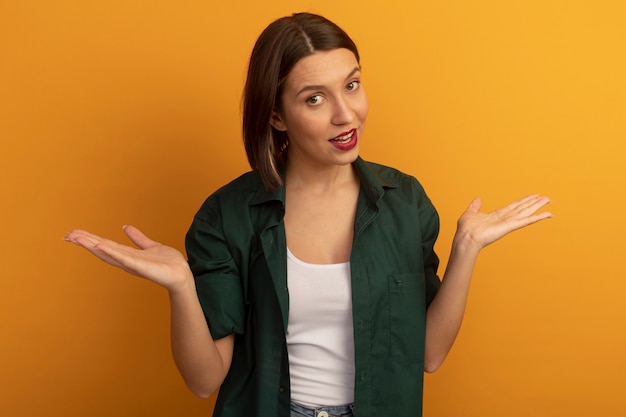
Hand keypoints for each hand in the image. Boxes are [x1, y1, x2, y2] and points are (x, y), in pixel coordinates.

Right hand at [64, 225, 191, 290]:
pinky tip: (100, 246)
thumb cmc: (168, 263)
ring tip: (77, 238)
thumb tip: (125, 227)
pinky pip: (124, 259)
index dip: (90, 239)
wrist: (182, 274)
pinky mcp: (140, 267)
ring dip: (92, 245)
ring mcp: (132, 264)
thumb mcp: (150, 246)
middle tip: (67, 235)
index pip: (105, 245)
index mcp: (127, 254)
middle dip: (85, 242)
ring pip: (108, 253)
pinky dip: (111, 253)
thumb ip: (138, 238)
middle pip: (101, 249)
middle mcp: (126, 260)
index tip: (74, 233)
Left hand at [455, 194, 551, 251]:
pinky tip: (547, 214)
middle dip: (534, 203)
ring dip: (538, 206)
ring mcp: (508, 223)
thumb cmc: (466, 229)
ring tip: (548, 201)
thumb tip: (478, 198)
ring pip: (526, 212)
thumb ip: (475, 206)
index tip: (533, 196)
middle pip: (523, 208)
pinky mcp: (510, 227)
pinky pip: (526, 221)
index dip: (524, 201)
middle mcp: (505, 219)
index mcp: (497, 215)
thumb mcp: (470, 213)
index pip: (514, 206)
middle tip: (546, 198)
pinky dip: (537, 217)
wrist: (465, 237)